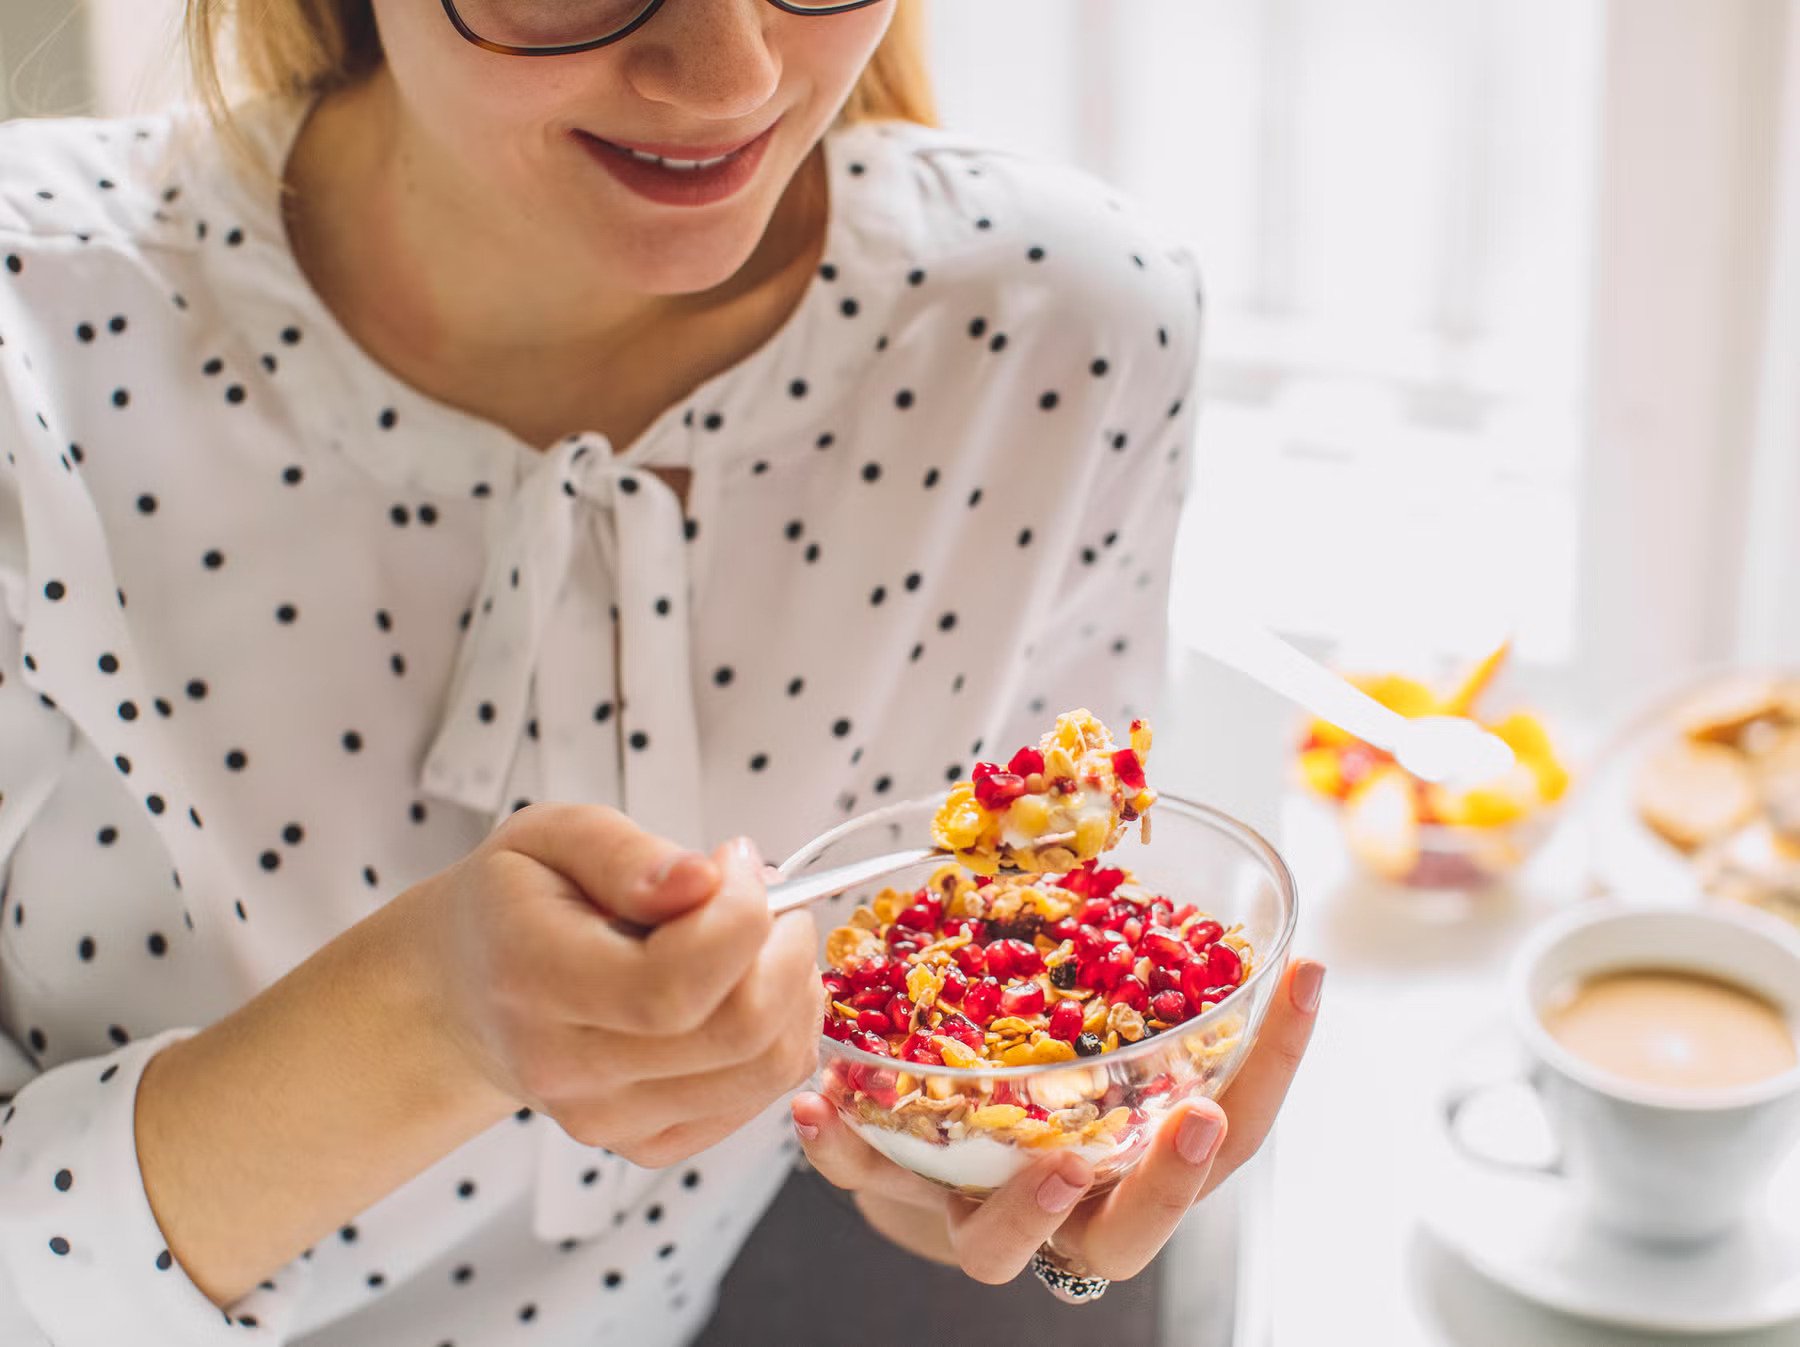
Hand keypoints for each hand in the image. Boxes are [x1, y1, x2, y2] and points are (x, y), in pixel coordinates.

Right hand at [408, 803, 821, 1167]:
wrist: (470, 990)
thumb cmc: (515, 903)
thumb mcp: (549, 835)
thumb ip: (627, 853)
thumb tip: (704, 879)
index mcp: (534, 980)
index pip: (676, 982)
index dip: (740, 914)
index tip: (736, 860)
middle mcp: (569, 1068)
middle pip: (739, 1031)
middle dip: (784, 948)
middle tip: (769, 896)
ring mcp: (608, 1118)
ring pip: (765, 1068)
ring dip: (794, 990)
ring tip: (762, 938)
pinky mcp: (646, 1142)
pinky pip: (759, 1095)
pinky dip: (781, 1034)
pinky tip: (746, 988)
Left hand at [791, 956, 1323, 1286]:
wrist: (928, 1161)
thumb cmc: (1033, 1081)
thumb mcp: (1092, 1028)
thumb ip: (1120, 965)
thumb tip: (1120, 809)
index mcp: (1137, 1157)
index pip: (1235, 1127)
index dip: (1278, 1056)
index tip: (1304, 975)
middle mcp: (1071, 1204)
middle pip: (1135, 1229)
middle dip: (1170, 1182)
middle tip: (1195, 1124)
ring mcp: (985, 1215)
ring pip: (1004, 1245)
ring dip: (1022, 1206)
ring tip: (1038, 1161)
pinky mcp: (905, 1200)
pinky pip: (873, 1185)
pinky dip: (847, 1149)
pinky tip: (822, 1101)